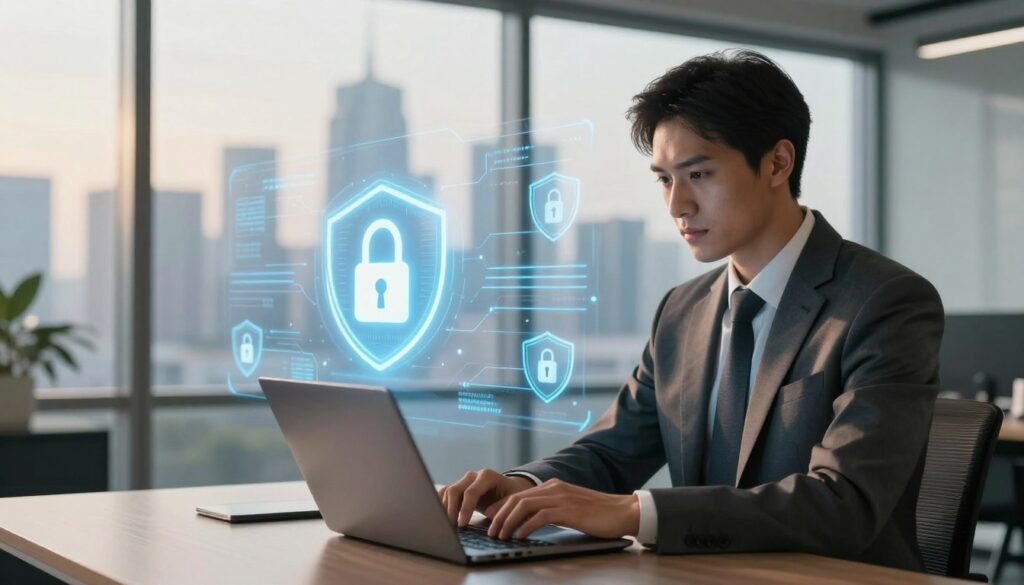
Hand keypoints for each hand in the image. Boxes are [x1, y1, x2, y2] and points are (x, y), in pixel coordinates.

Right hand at [437, 468, 534, 526]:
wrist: (509, 489)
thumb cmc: (512, 495)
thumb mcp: (513, 500)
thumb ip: (503, 505)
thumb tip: (490, 514)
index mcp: (487, 476)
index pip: (471, 492)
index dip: (465, 509)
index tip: (462, 524)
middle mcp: (473, 475)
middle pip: (455, 490)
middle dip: (451, 510)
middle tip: (451, 527)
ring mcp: (464, 480)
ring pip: (447, 492)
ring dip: (444, 509)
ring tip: (446, 526)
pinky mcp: (458, 487)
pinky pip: (444, 493)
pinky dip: (441, 504)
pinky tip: (442, 518)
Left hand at [484, 478, 639, 540]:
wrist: (623, 511)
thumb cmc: (598, 514)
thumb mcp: (570, 508)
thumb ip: (552, 510)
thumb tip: (530, 522)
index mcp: (553, 486)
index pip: (520, 494)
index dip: (502, 507)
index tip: (490, 519)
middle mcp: (554, 488)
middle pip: (517, 499)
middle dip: (499, 516)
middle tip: (491, 531)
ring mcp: (561, 497)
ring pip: (524, 506)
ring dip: (508, 522)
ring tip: (501, 535)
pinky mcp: (568, 510)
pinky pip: (540, 516)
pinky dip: (526, 526)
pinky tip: (520, 536)